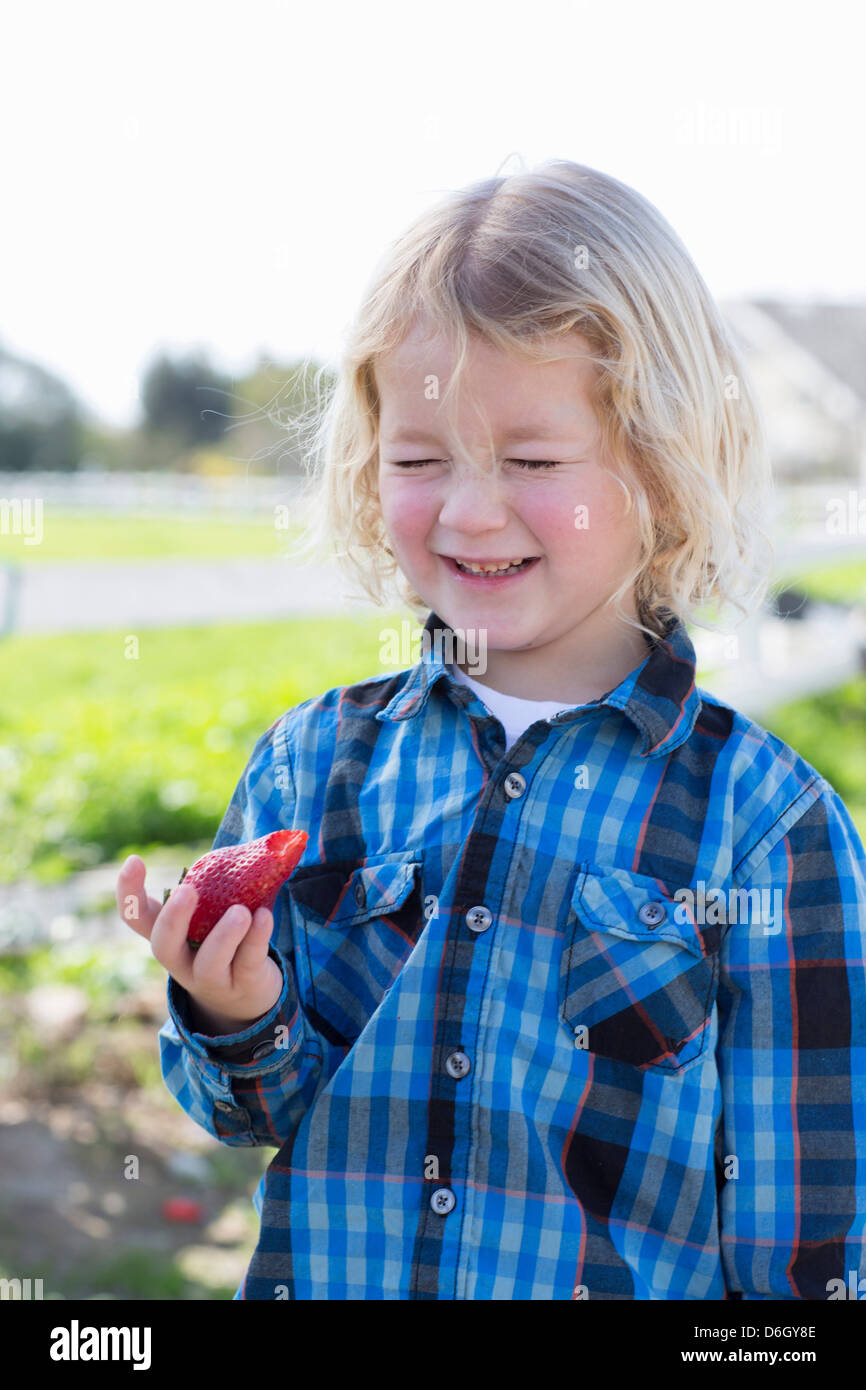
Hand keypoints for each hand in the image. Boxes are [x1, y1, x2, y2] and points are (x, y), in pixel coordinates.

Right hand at [116, 854, 282, 1033]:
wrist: (248, 998)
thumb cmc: (224, 943)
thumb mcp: (208, 920)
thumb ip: (212, 891)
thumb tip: (244, 847)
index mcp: (169, 937)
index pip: (136, 918)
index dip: (128, 893)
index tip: (134, 860)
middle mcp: (182, 961)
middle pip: (163, 946)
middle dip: (173, 919)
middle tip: (186, 890)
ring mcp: (211, 978)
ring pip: (209, 963)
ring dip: (224, 935)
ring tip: (240, 912)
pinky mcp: (243, 984)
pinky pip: (247, 962)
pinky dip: (257, 939)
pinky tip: (264, 916)